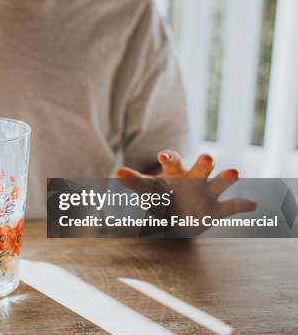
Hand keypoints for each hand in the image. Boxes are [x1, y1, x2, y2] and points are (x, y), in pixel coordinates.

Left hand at [114, 150, 256, 234]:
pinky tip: (254, 204)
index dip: (169, 158)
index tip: (162, 156)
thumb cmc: (161, 195)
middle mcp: (194, 179)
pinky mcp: (217, 209)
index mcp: (175, 173)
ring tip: (233, 172)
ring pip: (219, 183)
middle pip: (200, 168)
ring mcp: (207, 193)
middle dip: (203, 163)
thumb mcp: (146, 190)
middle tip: (206, 157)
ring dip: (226, 178)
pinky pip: (231, 207)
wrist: (177, 212)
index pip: (173, 161)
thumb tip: (115, 172)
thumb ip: (133, 181)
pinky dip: (242, 205)